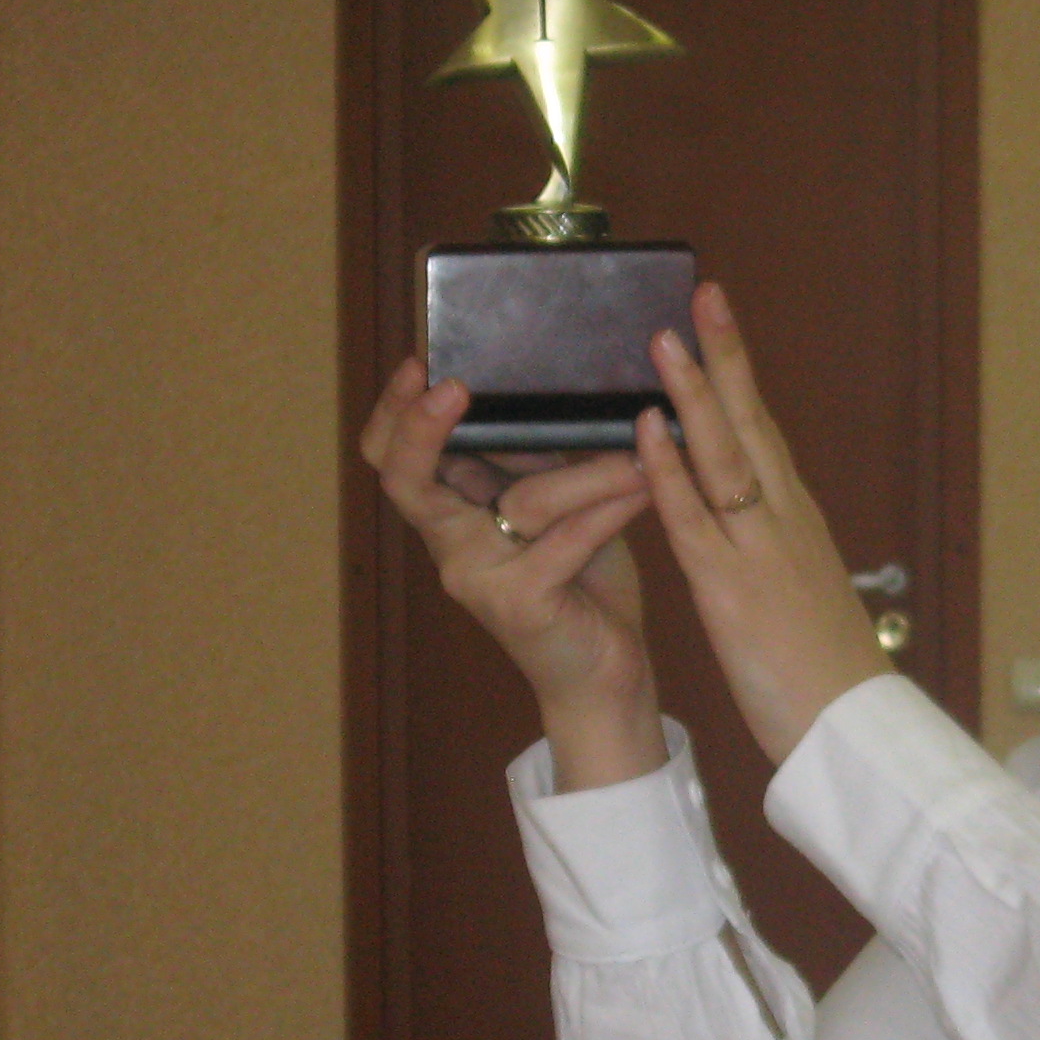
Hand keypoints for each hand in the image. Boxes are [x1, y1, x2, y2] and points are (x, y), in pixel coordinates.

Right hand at [357, 356, 665, 786]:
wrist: (603, 674)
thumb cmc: (581, 581)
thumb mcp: (553, 505)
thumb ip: (537, 459)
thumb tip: (554, 381)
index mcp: (450, 513)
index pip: (392, 459)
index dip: (394, 413)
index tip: (419, 365)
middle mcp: (450, 545)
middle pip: (406, 480)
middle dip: (422, 428)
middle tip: (453, 387)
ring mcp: (479, 578)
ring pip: (525, 501)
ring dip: (589, 471)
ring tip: (639, 446)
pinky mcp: (521, 604)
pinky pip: (567, 542)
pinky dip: (610, 511)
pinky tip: (647, 484)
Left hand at [639, 282, 896, 763]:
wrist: (853, 730)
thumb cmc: (827, 673)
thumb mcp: (802, 594)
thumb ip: (777, 551)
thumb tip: (758, 524)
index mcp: (796, 521)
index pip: (763, 433)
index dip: (739, 378)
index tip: (719, 324)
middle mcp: (784, 521)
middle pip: (752, 424)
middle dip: (726, 357)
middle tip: (704, 295)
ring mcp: (761, 552)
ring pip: (725, 458)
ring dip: (693, 395)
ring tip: (665, 339)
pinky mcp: (735, 592)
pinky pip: (697, 520)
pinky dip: (672, 471)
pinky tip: (650, 432)